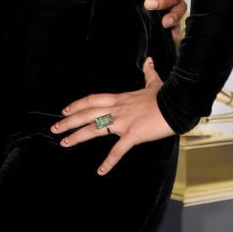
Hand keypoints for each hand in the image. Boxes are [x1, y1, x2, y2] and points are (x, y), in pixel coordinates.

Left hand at [50, 58, 174, 174]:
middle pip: (87, 113)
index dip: (77, 105)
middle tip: (54, 129)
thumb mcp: (155, 83)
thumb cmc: (166, 95)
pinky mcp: (133, 135)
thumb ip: (149, 72)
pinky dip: (109, 161)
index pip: (92, 100)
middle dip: (69, 121)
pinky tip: (101, 171)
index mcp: (120, 99)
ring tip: (64, 143)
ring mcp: (124, 122)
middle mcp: (117, 109)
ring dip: (78, 136)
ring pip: (95, 129)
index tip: (64, 110)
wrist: (177, 104)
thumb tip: (149, 60)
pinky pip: (118, 150)